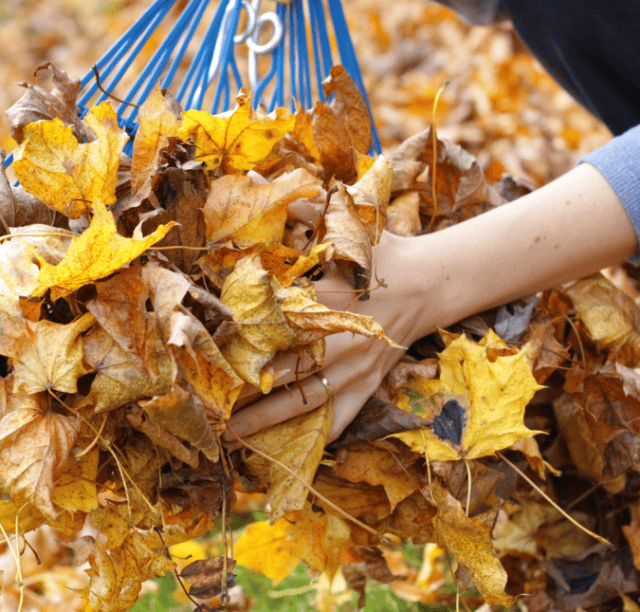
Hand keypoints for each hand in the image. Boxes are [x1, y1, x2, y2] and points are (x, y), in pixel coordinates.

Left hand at [224, 163, 638, 443]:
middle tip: (207, 404)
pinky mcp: (369, 384)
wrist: (432, 282)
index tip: (209, 351)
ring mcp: (356, 369)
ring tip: (233, 434)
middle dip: (244, 391)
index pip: (276, 325)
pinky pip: (342, 417)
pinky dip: (320, 436)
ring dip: (268, 420)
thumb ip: (303, 212)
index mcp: (329, 301)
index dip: (242, 340)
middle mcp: (339, 341)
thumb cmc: (384, 253)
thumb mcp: (347, 227)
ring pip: (305, 402)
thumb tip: (260, 185)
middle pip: (283, 372)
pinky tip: (292, 452)